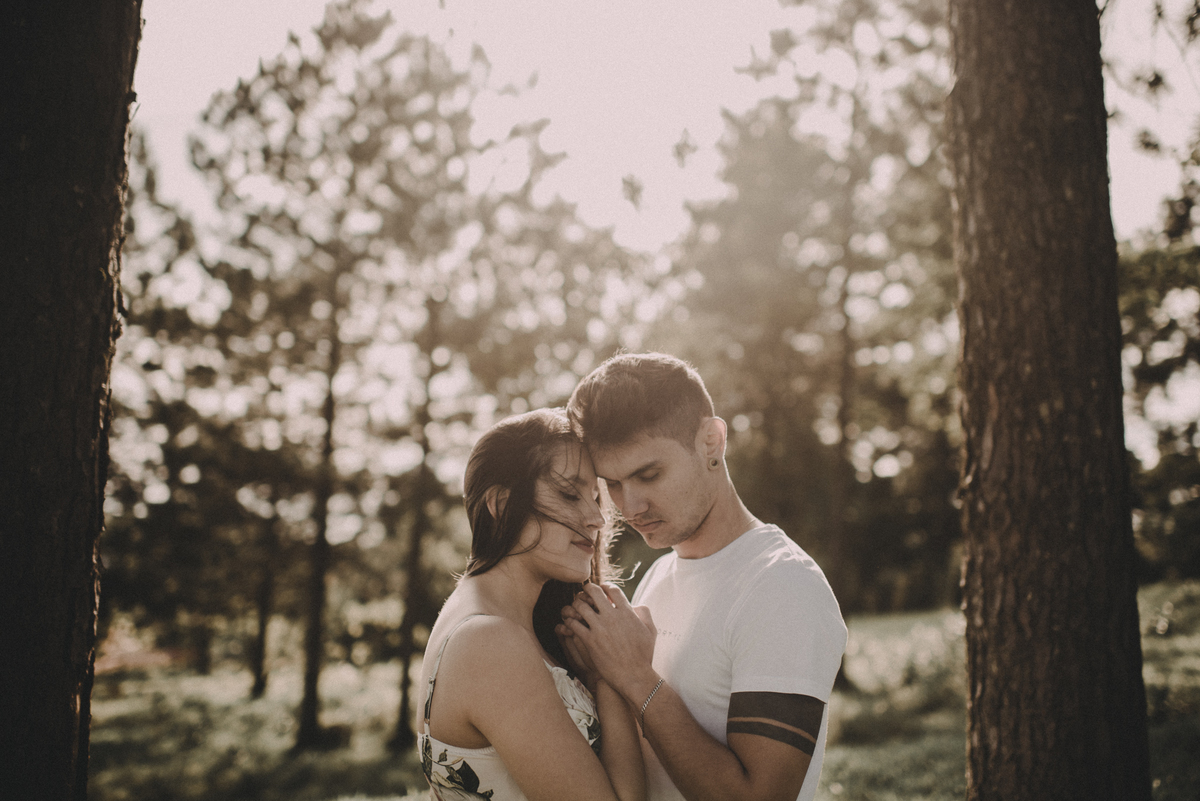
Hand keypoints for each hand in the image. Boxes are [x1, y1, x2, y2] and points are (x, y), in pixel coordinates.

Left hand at [561, 582, 658, 704]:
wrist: (634, 675)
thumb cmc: (644, 655)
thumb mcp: (650, 630)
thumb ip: (644, 613)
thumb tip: (636, 605)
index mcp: (627, 612)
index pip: (612, 589)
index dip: (605, 586)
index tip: (601, 589)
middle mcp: (612, 616)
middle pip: (594, 592)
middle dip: (587, 589)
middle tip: (584, 593)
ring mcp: (600, 628)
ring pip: (580, 606)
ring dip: (576, 605)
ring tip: (575, 608)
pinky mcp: (590, 640)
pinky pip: (573, 624)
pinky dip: (569, 621)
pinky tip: (570, 623)